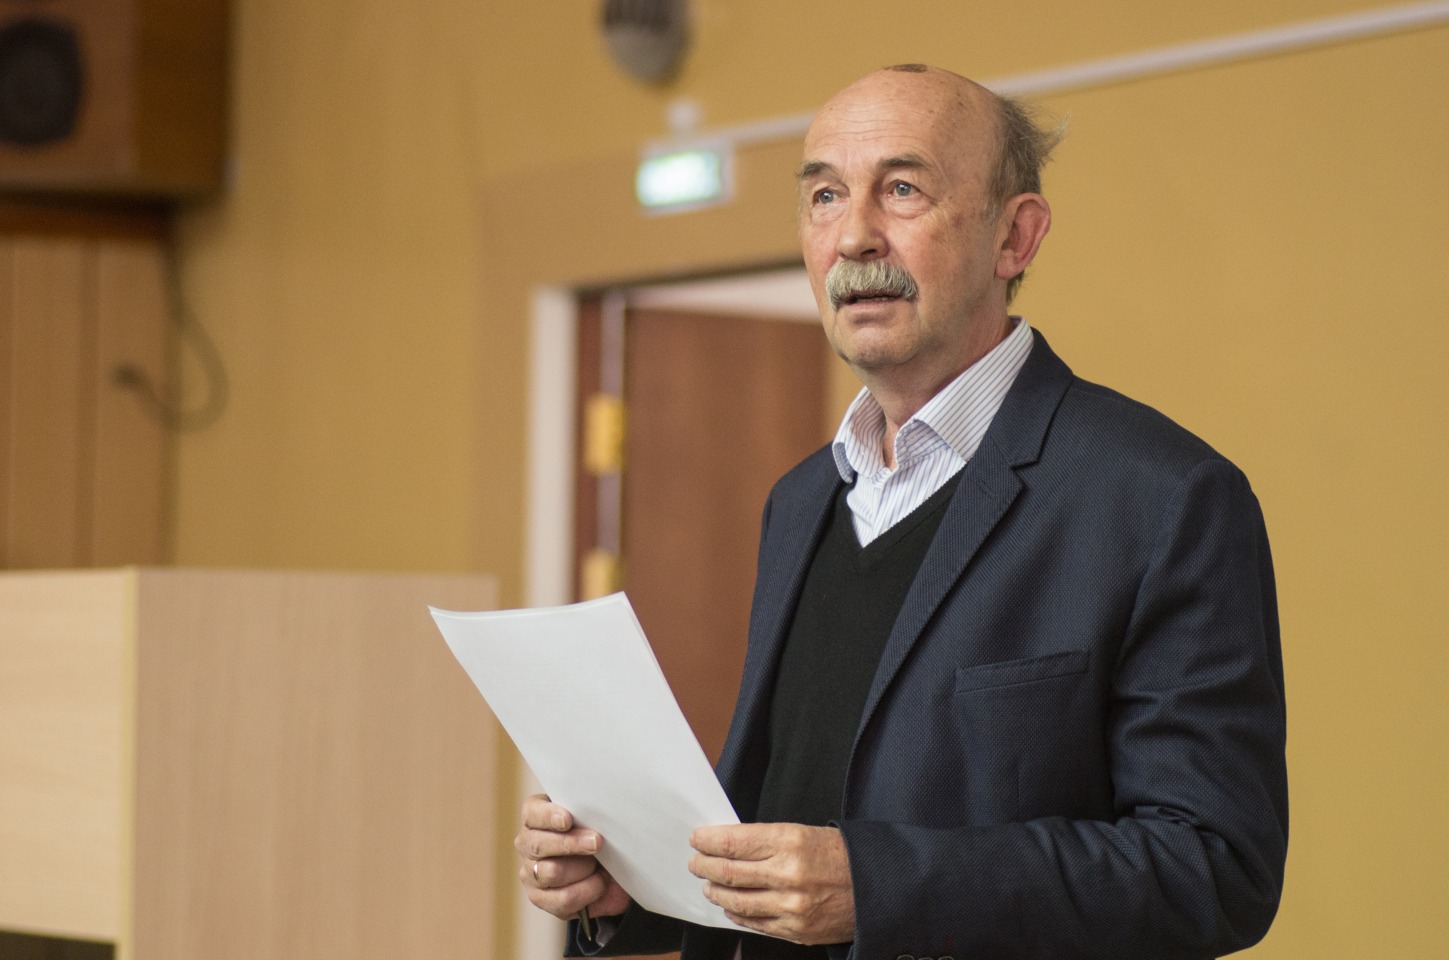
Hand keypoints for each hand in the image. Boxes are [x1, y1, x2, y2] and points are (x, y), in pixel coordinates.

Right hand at [515, 794, 630, 920]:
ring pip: (551, 872)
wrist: (604, 867)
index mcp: (535, 816)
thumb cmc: (595, 835)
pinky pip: (563, 898)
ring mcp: (529, 873)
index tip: (568, 819)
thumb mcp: (593, 821)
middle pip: (539, 845)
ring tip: (600, 867)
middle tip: (596, 842)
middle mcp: (526, 844)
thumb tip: (600, 819)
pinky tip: (598, 883)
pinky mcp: (540, 898)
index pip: (532, 813)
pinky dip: (587, 891)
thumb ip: (590, 816)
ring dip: (583, 869)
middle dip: (571, 844)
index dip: (548, 816)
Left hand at [689, 822, 854, 944]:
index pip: (734, 842)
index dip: (708, 841)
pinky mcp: (795, 930)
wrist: (876, 888)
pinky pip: (754, 923)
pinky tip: (729, 905)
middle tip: (695, 862)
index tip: (697, 839)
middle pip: (729, 872)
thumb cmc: (841, 856)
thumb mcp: (805, 833)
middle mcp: (788, 874)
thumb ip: (767, 840)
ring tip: (708, 884)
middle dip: (704, 866)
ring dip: (715, 891)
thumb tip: (730, 845)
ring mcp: (790, 906)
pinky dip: (736, 914)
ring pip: (736, 901)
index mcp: (790, 841)